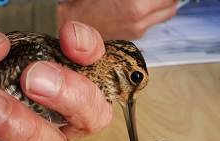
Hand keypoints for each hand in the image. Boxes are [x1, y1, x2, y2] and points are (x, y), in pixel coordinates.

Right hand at [58, 0, 177, 39]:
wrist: (69, 26)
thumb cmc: (85, 5)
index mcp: (135, 5)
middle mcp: (139, 20)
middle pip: (172, 4)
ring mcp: (137, 30)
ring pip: (165, 15)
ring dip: (162, 4)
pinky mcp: (132, 36)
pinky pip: (152, 23)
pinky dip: (151, 14)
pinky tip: (138, 8)